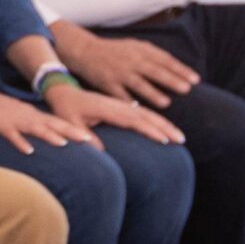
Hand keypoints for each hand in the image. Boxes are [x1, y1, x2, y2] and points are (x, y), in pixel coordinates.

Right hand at [0, 89, 92, 155]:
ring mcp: (12, 119)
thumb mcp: (12, 116)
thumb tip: (38, 138)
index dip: (72, 129)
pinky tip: (28, 151)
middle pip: (51, 124)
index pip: (55, 122)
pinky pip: (11, 134)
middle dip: (70, 131)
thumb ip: (26, 126)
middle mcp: (25, 115)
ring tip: (64, 144)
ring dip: (49, 136)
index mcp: (29, 113)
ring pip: (34, 128)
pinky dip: (20, 142)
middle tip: (88, 140)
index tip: (90, 138)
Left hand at [47, 81, 184, 144]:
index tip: (164, 139)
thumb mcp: (69, 122)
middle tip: (181, 140)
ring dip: (165, 124)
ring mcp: (121, 105)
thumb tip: (100, 151)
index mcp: (107, 109)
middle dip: (165, 127)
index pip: (132, 120)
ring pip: (148, 114)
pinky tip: (167, 129)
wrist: (63, 92)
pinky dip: (157, 120)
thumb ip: (83, 134)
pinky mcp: (122, 106)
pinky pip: (143, 113)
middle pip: (146, 116)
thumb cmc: (66, 109)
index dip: (149, 129)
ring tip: (180, 136)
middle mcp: (118, 106)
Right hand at [53, 24, 197, 108]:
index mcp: (140, 51)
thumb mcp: (135, 47)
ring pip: (138, 83)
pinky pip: (119, 94)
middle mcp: (131, 60)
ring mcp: (118, 72)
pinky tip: (139, 111)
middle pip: (154, 71)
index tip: (195, 80)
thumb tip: (179, 69)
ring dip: (152, 93)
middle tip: (186, 89)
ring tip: (166, 103)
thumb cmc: (115, 51)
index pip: (164, 59)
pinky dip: (129, 102)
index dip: (180, 69)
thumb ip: (154, 56)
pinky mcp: (106, 83)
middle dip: (171, 80)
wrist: (84, 50)